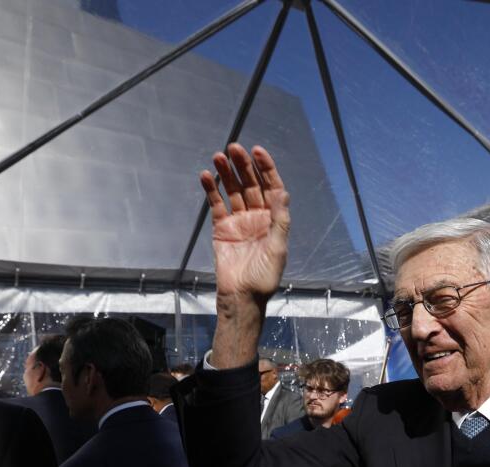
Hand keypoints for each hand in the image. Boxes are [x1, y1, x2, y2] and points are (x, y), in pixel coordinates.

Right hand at [199, 144, 289, 304]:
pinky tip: (207, 176)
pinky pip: (217, 205)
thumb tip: (282, 192)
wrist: (241, 296)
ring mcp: (238, 221)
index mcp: (274, 220)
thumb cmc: (264, 277)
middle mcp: (257, 217)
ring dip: (227, 173)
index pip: (271, 187)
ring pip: (233, 191)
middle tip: (234, 148)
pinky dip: (212, 190)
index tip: (257, 151)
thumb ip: (279, 220)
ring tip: (219, 156)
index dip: (265, 168)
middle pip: (251, 184)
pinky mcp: (222, 228)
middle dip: (243, 166)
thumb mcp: (278, 249)